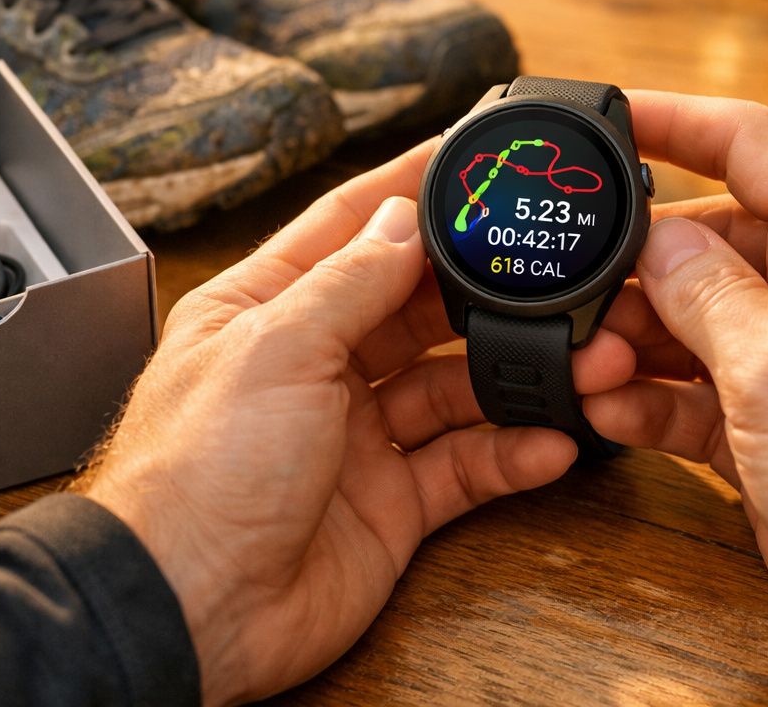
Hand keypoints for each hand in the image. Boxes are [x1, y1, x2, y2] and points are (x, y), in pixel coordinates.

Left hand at [78, 146, 615, 703]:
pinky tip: (552, 440)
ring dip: (512, 373)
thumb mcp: (275, 349)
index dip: (409, 188)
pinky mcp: (390, 502)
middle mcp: (313, 365)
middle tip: (547, 266)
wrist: (189, 610)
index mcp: (265, 310)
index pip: (348, 226)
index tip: (469, 155)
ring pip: (451, 385)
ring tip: (578, 360)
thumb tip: (403, 218)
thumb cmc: (195, 476)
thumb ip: (348, 283)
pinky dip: (511, 453)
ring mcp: (355, 435)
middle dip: (481, 288)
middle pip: (414, 305)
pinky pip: (465, 465)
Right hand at [583, 94, 767, 695]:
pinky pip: (691, 389)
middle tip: (578, 297)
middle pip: (705, 242)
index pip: (752, 146)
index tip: (610, 112)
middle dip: (635, 268)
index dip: (678, 119)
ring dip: (631, 340)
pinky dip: (648, 396)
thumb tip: (657, 240)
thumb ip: (706, 292)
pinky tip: (610, 409)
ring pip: (689, 319)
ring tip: (589, 366)